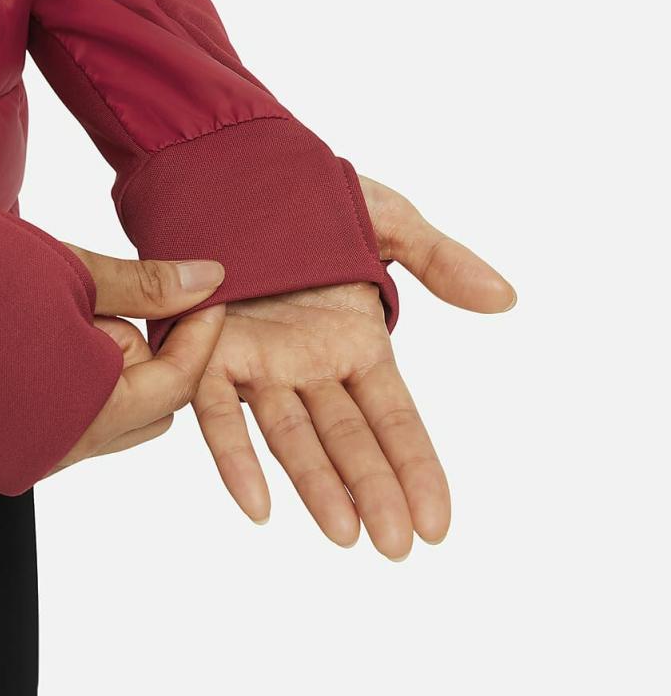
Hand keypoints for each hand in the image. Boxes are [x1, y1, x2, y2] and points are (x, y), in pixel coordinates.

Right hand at [51, 248, 226, 472]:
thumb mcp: (74, 274)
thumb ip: (146, 286)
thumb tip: (208, 280)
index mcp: (92, 414)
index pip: (178, 382)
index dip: (199, 332)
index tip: (205, 293)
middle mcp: (65, 449)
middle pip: (151, 407)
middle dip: (146, 353)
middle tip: (113, 305)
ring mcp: (36, 453)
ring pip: (110, 412)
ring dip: (107, 366)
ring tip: (71, 317)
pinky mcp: (13, 446)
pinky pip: (72, 418)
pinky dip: (76, 380)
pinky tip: (49, 337)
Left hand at [192, 174, 515, 559]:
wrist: (231, 167)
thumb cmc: (311, 193)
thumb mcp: (387, 221)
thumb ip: (440, 260)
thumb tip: (505, 298)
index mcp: (354, 341)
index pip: (394, 418)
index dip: (416, 467)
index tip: (439, 522)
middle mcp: (309, 363)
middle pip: (348, 437)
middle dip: (373, 490)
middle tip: (398, 545)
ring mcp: (258, 362)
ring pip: (291, 434)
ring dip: (316, 484)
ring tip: (344, 534)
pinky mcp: (207, 350)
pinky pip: (218, 409)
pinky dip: (235, 456)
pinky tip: (255, 503)